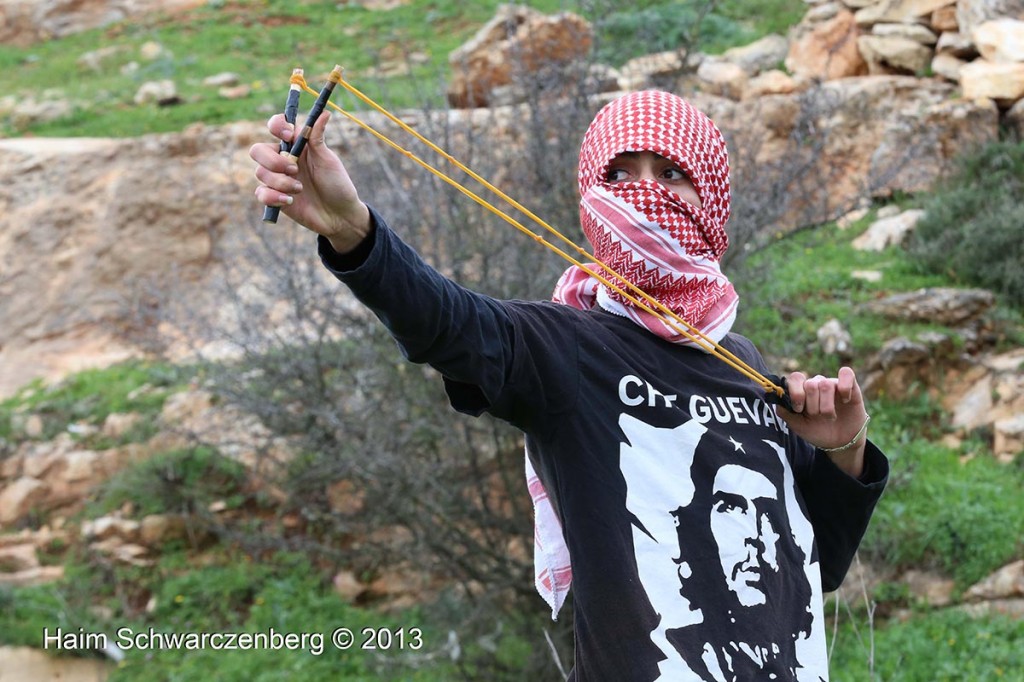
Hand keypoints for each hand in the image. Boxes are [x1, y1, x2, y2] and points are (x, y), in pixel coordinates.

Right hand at [249, 110, 370, 252]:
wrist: (340, 215)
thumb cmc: (337, 184)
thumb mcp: (329, 160)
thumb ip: (318, 138)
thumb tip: (324, 112)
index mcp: (296, 145)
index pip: (276, 126)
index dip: (276, 126)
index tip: (287, 135)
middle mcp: (282, 159)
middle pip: (258, 150)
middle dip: (273, 160)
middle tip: (294, 169)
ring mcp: (277, 179)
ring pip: (260, 173)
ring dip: (280, 181)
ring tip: (300, 189)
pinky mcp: (274, 197)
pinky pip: (261, 193)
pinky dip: (273, 197)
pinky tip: (290, 201)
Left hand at [776, 367, 868, 477]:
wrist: (839, 443)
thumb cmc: (816, 431)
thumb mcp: (797, 425)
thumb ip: (784, 411)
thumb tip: (775, 397)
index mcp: (802, 391)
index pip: (795, 378)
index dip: (796, 393)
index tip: (798, 409)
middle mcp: (816, 384)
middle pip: (810, 384)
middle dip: (812, 406)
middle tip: (817, 416)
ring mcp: (833, 384)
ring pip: (826, 384)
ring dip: (827, 406)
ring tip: (829, 417)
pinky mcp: (851, 386)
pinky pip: (846, 373)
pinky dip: (845, 387)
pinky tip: (845, 400)